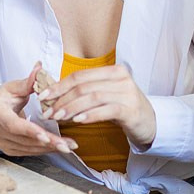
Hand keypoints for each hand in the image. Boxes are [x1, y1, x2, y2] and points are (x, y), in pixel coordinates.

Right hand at [0, 62, 76, 156]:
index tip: (46, 136)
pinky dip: (43, 150)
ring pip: (27, 148)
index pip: (14, 124)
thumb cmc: (5, 96)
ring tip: (68, 147)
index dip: (30, 131)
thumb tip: (39, 67)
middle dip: (47, 143)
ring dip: (49, 148)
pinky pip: (28, 152)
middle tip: (66, 145)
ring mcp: (1, 142)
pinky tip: (57, 147)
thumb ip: (28, 81)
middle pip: (24, 139)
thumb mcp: (14, 86)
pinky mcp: (8, 149)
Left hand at [39, 65, 155, 147]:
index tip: (42, 96)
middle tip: (48, 112)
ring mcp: (128, 93)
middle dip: (62, 99)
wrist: (151, 123)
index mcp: (113, 70)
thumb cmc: (123, 108)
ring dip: (72, 108)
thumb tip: (54, 94)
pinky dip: (90, 115)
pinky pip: (106, 110)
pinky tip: (78, 121)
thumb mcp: (106, 95)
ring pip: (92, 97)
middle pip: (84, 86)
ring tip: (58, 117)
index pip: (80, 75)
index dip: (59, 85)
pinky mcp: (131, 110)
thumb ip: (86, 91)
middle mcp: (121, 78)